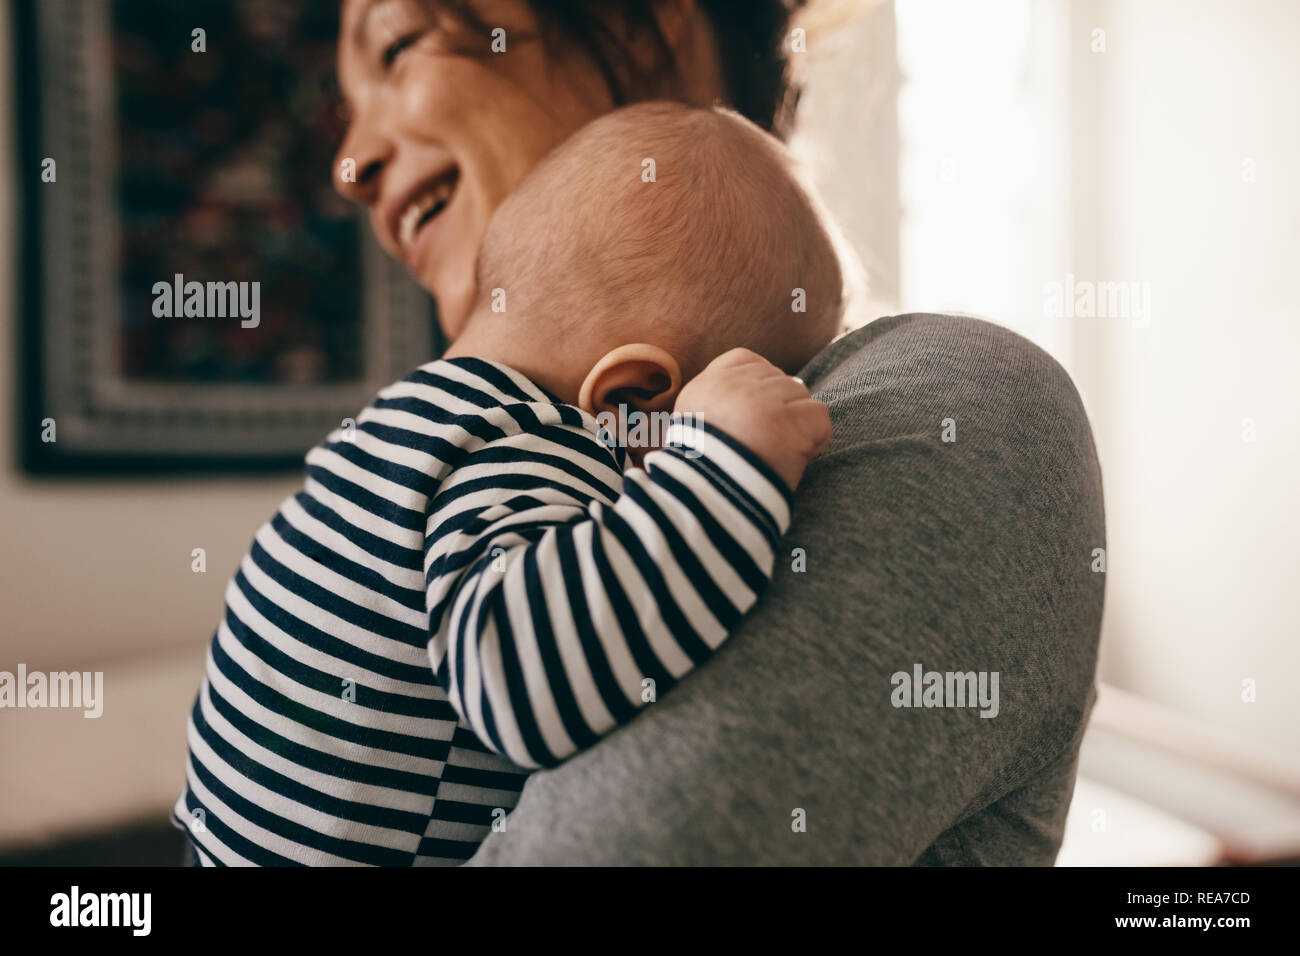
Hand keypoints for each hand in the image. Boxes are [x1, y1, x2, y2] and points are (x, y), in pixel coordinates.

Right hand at [673, 348, 831, 491]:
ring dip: (797, 424)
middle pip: (780, 379)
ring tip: (777, 452)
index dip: (761, 385)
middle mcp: (737, 385)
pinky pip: (820, 417)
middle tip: (765, 443)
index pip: (747, 361)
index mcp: (709, 384)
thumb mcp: (695, 425)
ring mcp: (766, 401)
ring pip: (801, 396)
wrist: (711, 499)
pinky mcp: (792, 422)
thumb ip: (721, 400)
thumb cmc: (706, 471)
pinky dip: (816, 439)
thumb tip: (763, 393)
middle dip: (781, 409)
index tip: (757, 415)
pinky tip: (795, 457)